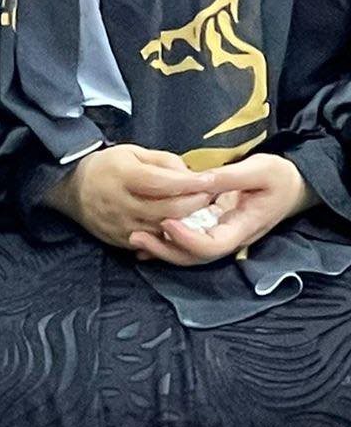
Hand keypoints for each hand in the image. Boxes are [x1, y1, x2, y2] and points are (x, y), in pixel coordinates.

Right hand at [42, 144, 216, 248]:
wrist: (70, 189)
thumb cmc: (106, 167)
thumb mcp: (131, 152)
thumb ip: (163, 161)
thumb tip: (190, 175)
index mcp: (122, 175)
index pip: (163, 182)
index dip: (190, 183)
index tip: (211, 180)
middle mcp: (120, 203)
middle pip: (169, 209)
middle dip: (195, 203)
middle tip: (209, 196)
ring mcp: (120, 225)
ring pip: (164, 228)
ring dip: (187, 222)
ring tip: (199, 211)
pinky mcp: (120, 240)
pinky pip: (153, 241)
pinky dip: (169, 234)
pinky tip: (180, 225)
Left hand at [129, 153, 318, 265]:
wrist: (292, 186)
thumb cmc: (279, 177)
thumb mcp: (260, 170)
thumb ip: (230, 177)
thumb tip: (200, 180)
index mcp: (244, 226)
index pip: (214, 246)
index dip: (188, 240)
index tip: (166, 222)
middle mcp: (230, 237)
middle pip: (196, 256)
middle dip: (166, 250)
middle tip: (136, 236)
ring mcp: (220, 235)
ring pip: (189, 253)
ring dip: (161, 248)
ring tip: (133, 237)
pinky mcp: (211, 228)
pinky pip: (187, 242)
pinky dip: (165, 243)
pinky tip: (143, 238)